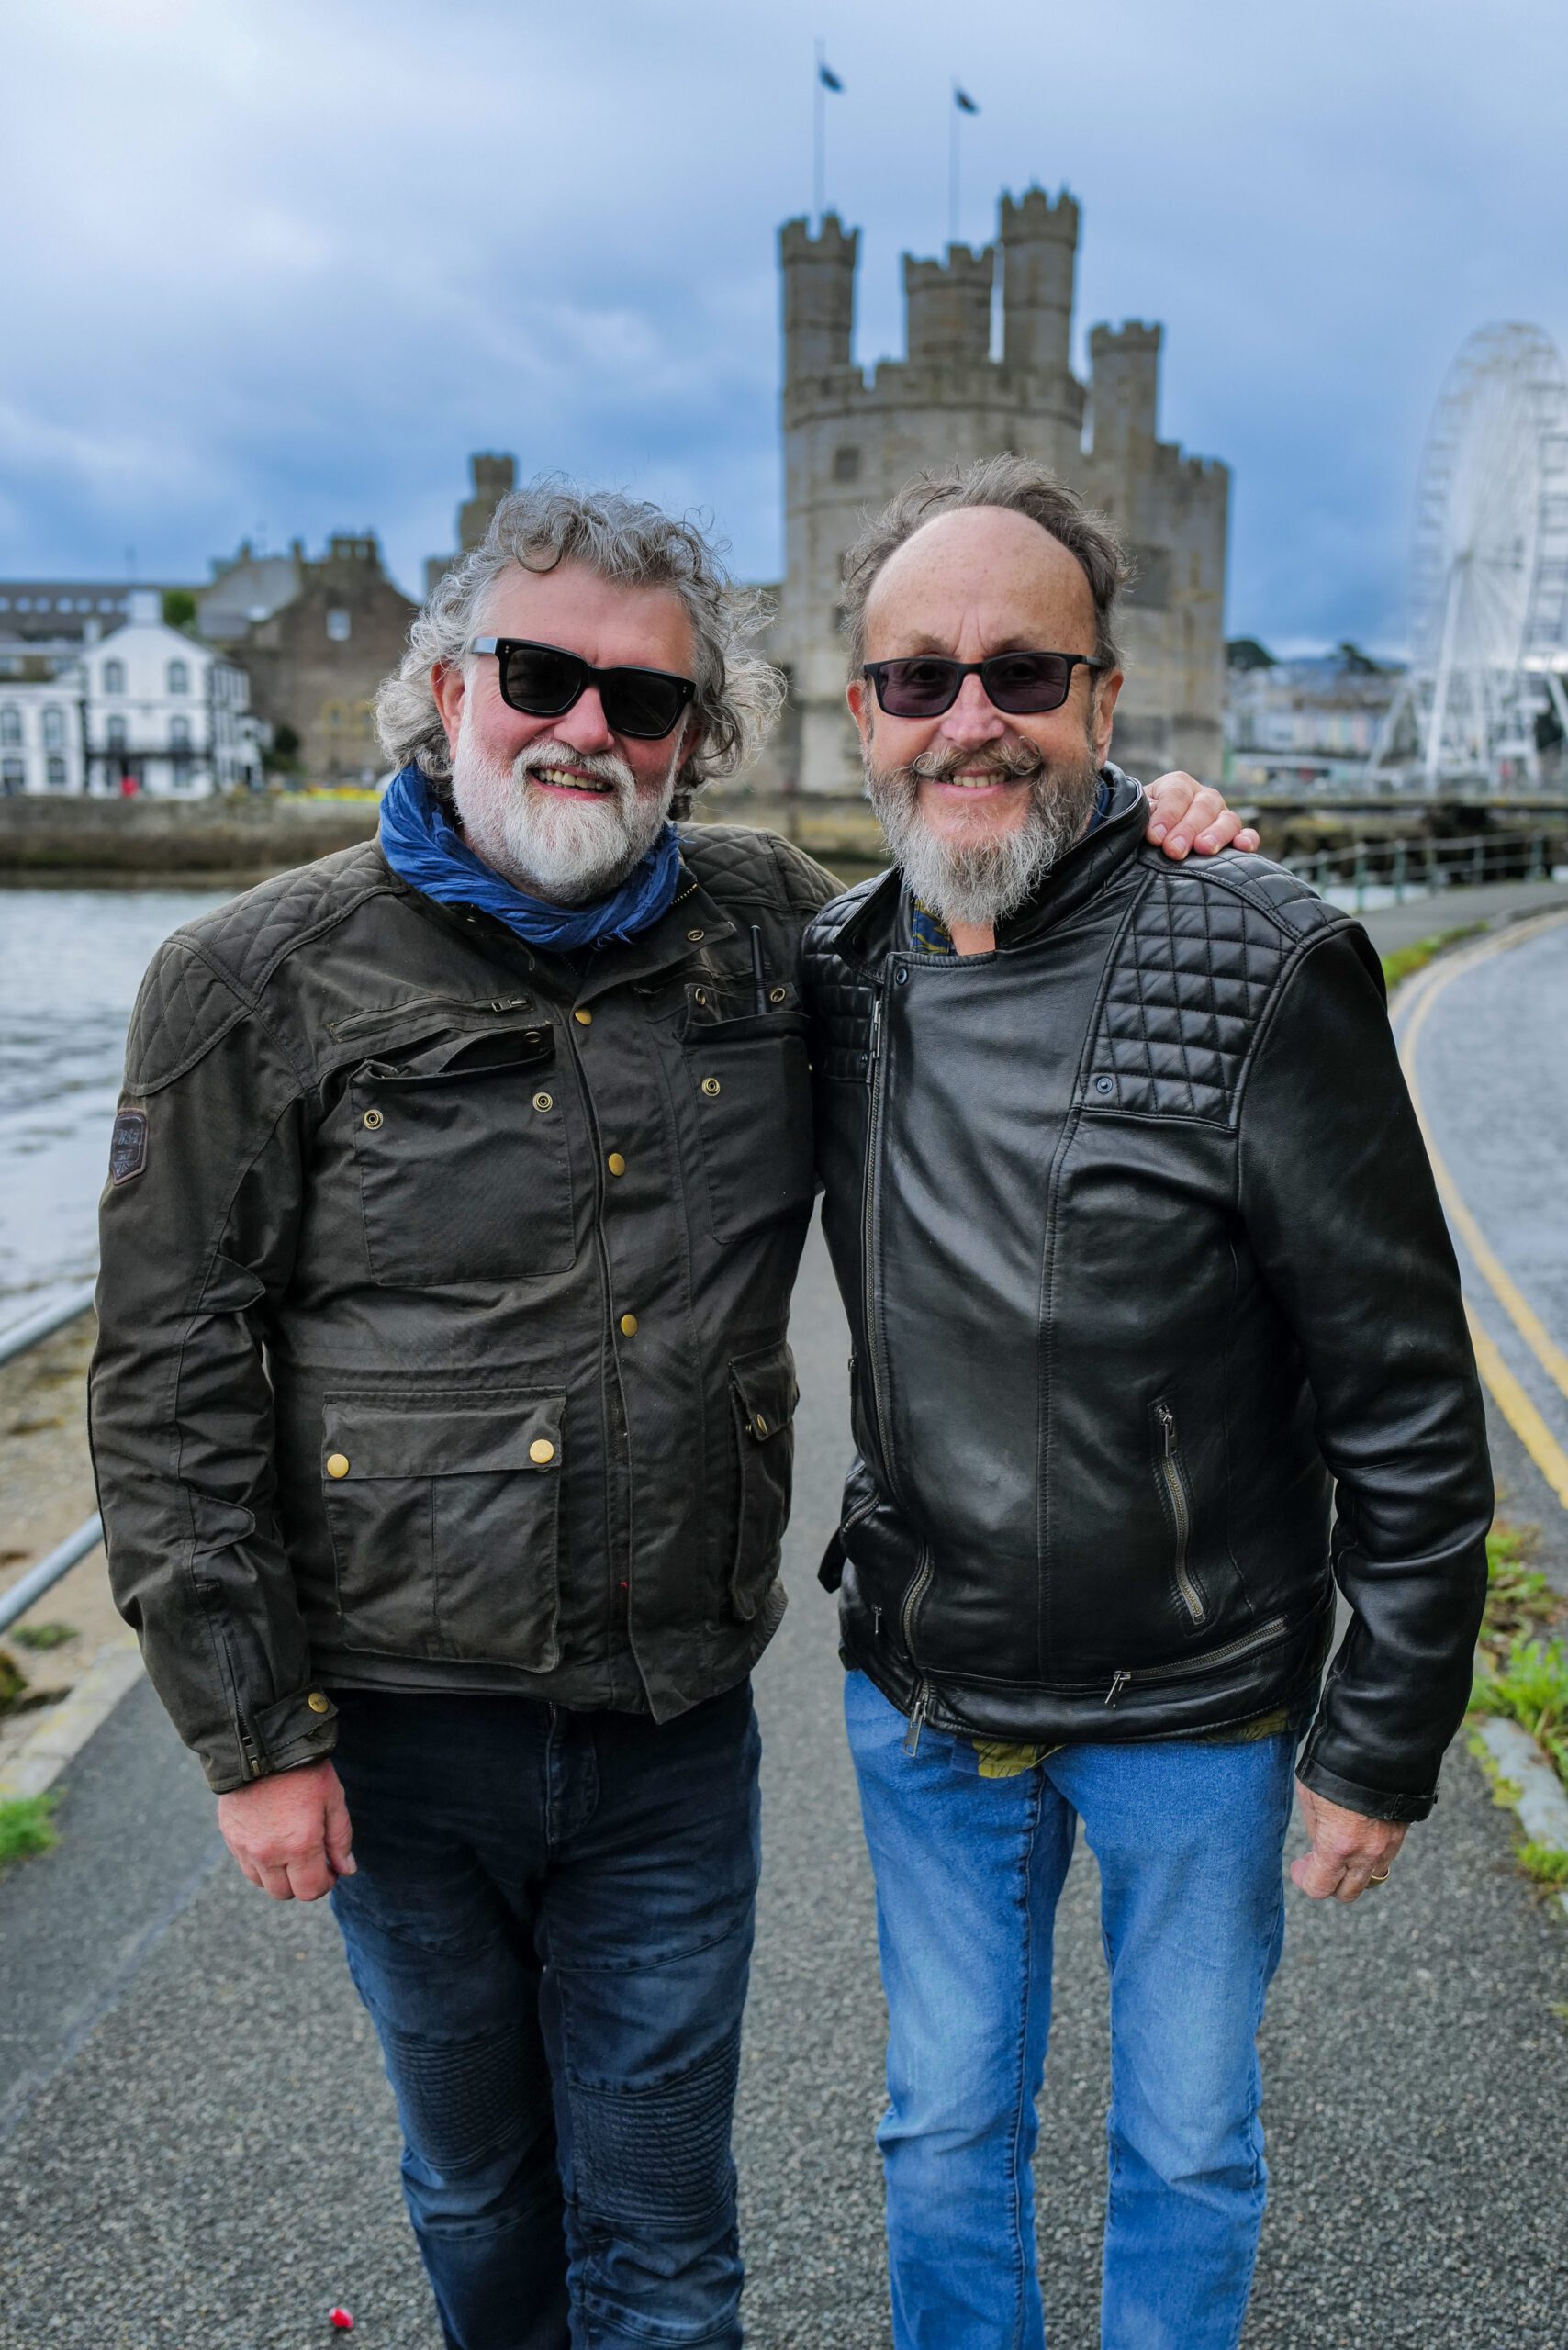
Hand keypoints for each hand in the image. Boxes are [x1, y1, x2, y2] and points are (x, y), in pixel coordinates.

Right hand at [217, 1757, 354, 1901]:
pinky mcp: (229, 1837)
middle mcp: (270, 1853)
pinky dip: (258, 1862)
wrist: (261, 1745)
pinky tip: (270, 1839)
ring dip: (278, 1875)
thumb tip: (346, 1871)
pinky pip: (245, 1865)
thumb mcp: (333, 1799)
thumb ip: (340, 1839)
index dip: (324, 1884)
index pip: (310, 1891)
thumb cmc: (304, 1771)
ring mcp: (245, 1848)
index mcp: (300, 1845)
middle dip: (301, 1882)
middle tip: (311, 1859)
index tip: (329, 1869)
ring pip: (262, 1884)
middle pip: (284, 1893)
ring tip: (289, 1849)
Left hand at [1144, 772, 1259, 859]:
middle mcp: (1202, 797)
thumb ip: (1141, 810)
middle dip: (1188, 829)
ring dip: (1217, 834)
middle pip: (1203, 806)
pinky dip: (1247, 839)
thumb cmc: (1141, 827)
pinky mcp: (1232, 836)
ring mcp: (1220, 816)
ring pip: (1228, 819)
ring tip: (1204, 848)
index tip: (1155, 837)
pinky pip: (1246, 835)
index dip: (1167, 814)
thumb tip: (1150, 808)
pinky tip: (1243, 846)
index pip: (1176, 793)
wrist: (1148, 843)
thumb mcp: (1136, 815)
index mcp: (1177, 786)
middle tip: (1174, 850)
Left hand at [1290, 1779, 1405, 1903]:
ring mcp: (1387, 1846)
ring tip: (1340, 1849)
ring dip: (1353, 1872)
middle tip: (1318, 1860)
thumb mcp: (1310, 1799)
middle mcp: (1366, 1853)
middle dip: (1330, 1882)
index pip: (1320, 1887)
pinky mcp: (1401, 1834)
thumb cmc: (1335, 1768)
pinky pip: (1384, 1860)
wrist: (1376, 1746)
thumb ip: (1317, 1832)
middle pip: (1347, 1893)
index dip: (1305, 1880)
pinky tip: (1359, 1836)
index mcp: (1337, 1846)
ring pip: (1369, 1878)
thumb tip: (1320, 1849)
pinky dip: (1370, 1857)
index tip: (1299, 1867)